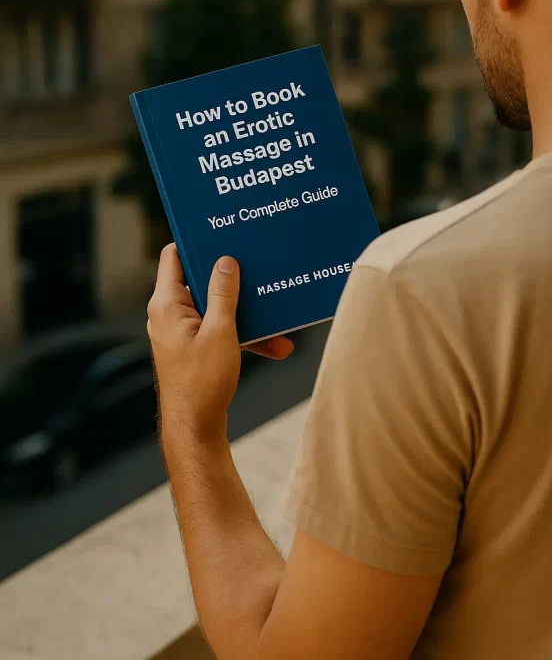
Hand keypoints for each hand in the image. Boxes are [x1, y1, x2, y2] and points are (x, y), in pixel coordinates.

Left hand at [148, 244, 293, 441]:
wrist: (196, 428)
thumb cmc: (203, 382)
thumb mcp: (221, 331)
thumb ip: (223, 292)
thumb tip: (225, 260)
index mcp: (167, 303)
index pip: (174, 256)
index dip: (195, 241)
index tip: (220, 231)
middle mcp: (169, 314)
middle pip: (200, 280)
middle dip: (231, 276)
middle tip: (255, 261)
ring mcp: (182, 331)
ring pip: (216, 308)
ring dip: (246, 311)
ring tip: (275, 312)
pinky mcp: (194, 347)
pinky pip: (220, 330)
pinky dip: (244, 334)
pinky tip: (276, 345)